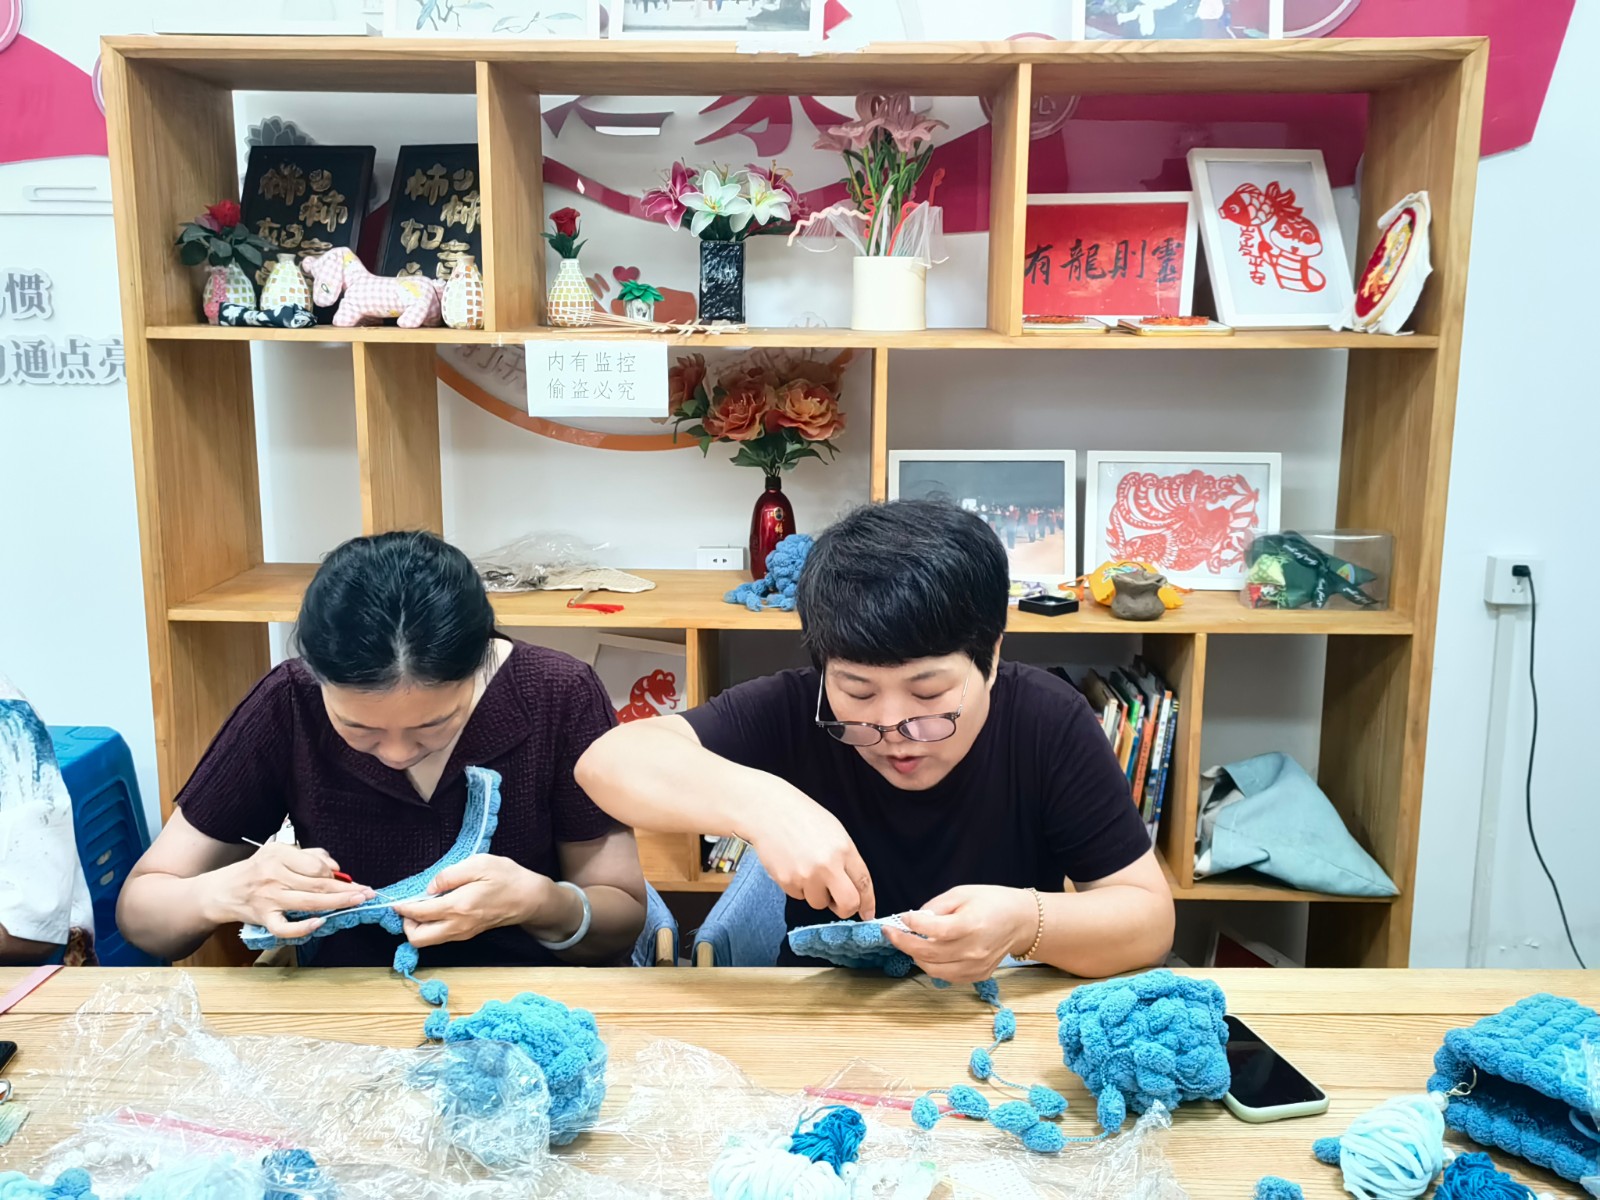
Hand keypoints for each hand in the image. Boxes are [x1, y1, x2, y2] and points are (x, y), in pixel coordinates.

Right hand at [205, 842, 374, 939]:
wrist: (221, 891)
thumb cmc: (256, 870)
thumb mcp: (279, 853)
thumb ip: (309, 856)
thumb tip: (336, 866)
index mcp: (278, 855)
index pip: (316, 866)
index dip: (336, 874)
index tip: (352, 880)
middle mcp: (273, 875)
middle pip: (318, 884)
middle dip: (347, 889)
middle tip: (368, 892)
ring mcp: (268, 898)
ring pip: (309, 902)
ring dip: (337, 903)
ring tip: (358, 902)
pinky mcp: (263, 918)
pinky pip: (285, 927)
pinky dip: (303, 928)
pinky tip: (321, 923)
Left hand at [392, 854, 553, 948]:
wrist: (529, 898)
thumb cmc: (506, 877)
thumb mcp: (478, 864)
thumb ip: (449, 875)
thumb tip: (429, 888)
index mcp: (458, 906)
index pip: (419, 913)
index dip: (402, 906)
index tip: (396, 899)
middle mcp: (457, 926)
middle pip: (418, 938)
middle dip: (406, 923)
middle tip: (409, 905)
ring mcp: (462, 933)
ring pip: (428, 941)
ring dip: (418, 926)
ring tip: (422, 906)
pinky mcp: (467, 934)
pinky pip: (440, 936)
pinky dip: (431, 926)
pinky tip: (436, 909)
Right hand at [745, 787, 874, 919]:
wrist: (769, 811)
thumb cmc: (803, 817)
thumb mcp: (835, 832)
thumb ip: (846, 860)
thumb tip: (853, 888)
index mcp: (844, 849)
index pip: (863, 883)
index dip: (868, 902)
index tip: (867, 913)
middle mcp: (828, 865)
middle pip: (848, 904)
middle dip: (845, 909)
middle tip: (838, 903)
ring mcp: (806, 875)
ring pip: (819, 903)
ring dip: (816, 893)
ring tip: (806, 869)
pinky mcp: (787, 881)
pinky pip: (798, 896)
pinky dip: (797, 887)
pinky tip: (792, 866)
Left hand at [882, 885, 1034, 984]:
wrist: (1020, 921)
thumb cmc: (991, 902)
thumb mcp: (962, 893)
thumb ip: (936, 906)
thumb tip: (913, 919)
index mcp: (970, 925)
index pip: (933, 930)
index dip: (913, 924)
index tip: (902, 917)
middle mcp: (973, 950)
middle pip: (928, 953)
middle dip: (903, 942)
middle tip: (891, 932)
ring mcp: (976, 966)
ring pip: (933, 969)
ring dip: (915, 956)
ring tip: (909, 942)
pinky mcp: (977, 975)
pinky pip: (946, 976)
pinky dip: (932, 965)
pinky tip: (928, 952)